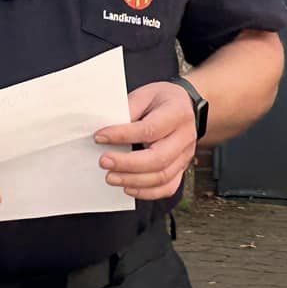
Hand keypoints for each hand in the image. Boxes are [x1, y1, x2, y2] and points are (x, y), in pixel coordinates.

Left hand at [95, 81, 199, 201]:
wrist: (186, 106)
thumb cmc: (163, 100)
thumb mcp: (145, 95)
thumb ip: (128, 110)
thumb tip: (107, 131)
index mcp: (177, 113)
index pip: (150, 129)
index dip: (123, 135)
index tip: (100, 137)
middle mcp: (185, 137)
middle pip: (158, 158)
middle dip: (127, 164)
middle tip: (104, 161)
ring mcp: (185, 155)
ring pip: (162, 176)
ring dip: (133, 180)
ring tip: (111, 177)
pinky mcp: (181, 168)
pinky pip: (168, 187)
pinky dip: (147, 192)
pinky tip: (128, 188)